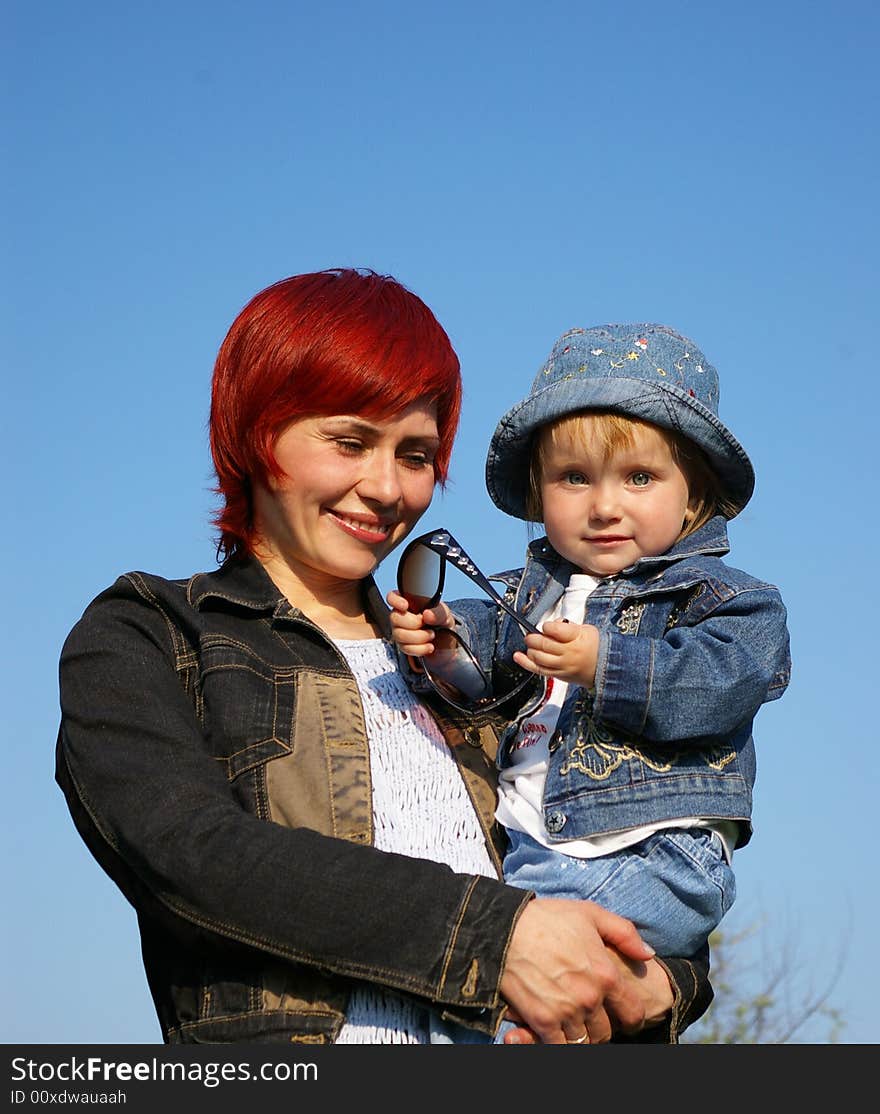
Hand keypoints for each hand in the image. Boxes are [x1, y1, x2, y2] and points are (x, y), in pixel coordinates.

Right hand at [386, 589, 453, 657]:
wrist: (447, 645)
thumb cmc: (442, 624)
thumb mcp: (446, 615)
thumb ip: (439, 613)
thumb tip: (427, 614)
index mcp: (411, 602)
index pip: (393, 597)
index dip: (395, 600)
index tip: (405, 606)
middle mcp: (402, 615)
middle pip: (394, 617)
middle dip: (413, 623)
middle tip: (426, 624)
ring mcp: (401, 631)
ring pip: (399, 634)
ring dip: (419, 637)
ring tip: (432, 635)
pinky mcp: (404, 646)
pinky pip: (405, 648)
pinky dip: (420, 648)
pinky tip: (429, 646)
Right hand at [498, 897, 655, 1044]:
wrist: (504, 928)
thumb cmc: (548, 918)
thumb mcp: (590, 914)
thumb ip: (624, 933)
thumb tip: (648, 955)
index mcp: (606, 974)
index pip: (633, 1013)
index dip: (630, 1016)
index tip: (621, 1014)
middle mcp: (590, 998)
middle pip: (607, 1032)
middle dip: (601, 1026)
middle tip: (590, 1015)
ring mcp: (566, 1012)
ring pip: (585, 1042)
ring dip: (581, 1035)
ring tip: (573, 1023)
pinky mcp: (542, 1021)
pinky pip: (560, 1048)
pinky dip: (560, 1044)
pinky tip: (555, 1031)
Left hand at [513, 619, 599, 687]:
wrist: (605, 668)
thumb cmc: (596, 647)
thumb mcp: (587, 630)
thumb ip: (567, 626)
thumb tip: (551, 625)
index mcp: (577, 638)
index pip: (555, 630)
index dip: (546, 626)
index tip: (546, 626)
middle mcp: (569, 653)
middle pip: (544, 644)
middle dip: (533, 637)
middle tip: (530, 635)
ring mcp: (563, 666)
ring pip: (539, 657)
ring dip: (530, 649)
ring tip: (531, 645)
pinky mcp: (558, 675)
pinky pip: (539, 670)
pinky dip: (525, 663)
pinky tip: (517, 657)